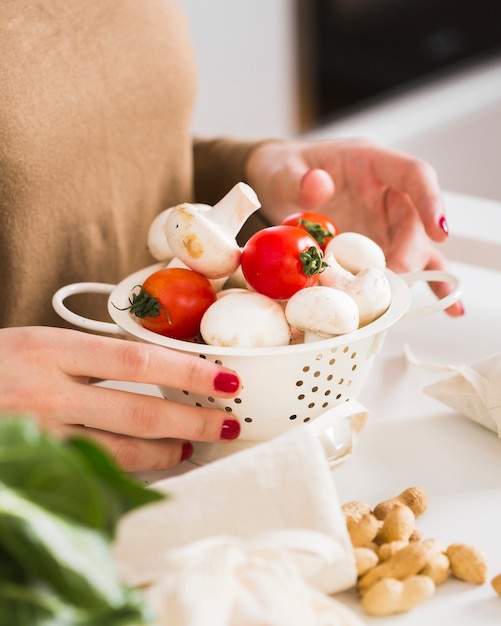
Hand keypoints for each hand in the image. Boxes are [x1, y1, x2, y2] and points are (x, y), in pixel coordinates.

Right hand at [0, 326, 241, 471]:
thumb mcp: (37, 344)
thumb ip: (90, 355)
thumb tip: (156, 365)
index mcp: (51, 349)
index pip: (138, 361)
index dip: (188, 372)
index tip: (225, 378)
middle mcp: (47, 394)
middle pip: (139, 413)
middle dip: (192, 421)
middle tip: (225, 423)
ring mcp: (39, 436)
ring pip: (120, 453)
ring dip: (167, 452)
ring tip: (193, 446)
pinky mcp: (35, 464)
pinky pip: (94, 472)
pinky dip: (130, 470)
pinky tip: (152, 465)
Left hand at [246, 138, 463, 316]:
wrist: (276, 184)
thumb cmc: (283, 170)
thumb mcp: (282, 170)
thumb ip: (297, 178)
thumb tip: (316, 185)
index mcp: (372, 162)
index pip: (414, 174)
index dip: (431, 201)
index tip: (440, 232)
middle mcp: (386, 192)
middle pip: (412, 222)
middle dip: (409, 254)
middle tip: (394, 282)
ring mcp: (383, 220)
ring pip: (415, 247)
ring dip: (423, 275)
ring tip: (432, 303)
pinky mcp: (376, 243)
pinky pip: (403, 263)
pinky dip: (422, 284)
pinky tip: (448, 308)